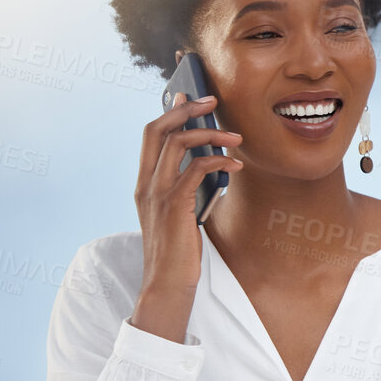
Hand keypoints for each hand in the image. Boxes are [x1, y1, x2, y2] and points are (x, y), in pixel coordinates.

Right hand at [132, 92, 242, 340]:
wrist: (168, 284)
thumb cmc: (179, 252)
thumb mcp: (180, 214)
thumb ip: (185, 188)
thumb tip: (207, 165)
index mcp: (144, 183)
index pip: (150, 134)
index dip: (170, 112)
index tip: (188, 96)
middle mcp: (145, 184)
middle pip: (158, 129)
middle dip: (186, 109)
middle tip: (213, 100)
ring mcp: (157, 194)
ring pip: (178, 144)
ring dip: (210, 133)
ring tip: (235, 136)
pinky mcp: (174, 207)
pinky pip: (196, 170)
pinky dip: (218, 161)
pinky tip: (236, 165)